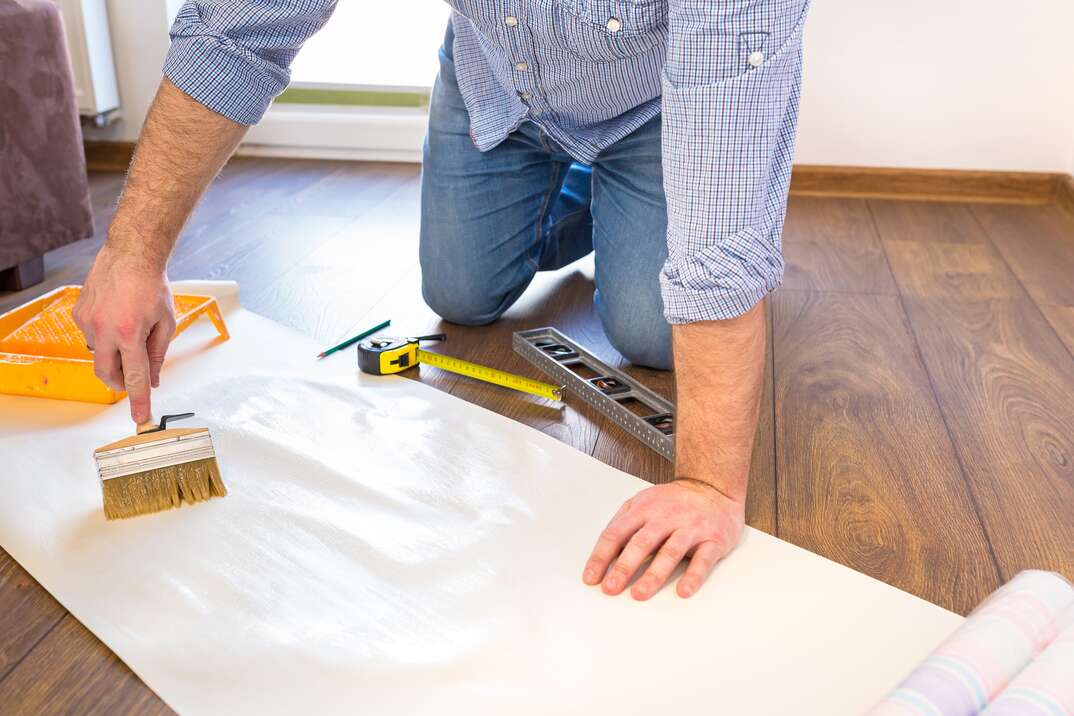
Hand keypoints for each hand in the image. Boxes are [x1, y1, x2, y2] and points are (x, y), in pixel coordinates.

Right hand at [73, 245, 175, 423]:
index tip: (139, 417)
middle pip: (106, 373)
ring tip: (130, 328)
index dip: (138, 400)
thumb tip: (153, 379)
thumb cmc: (152, 285)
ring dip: (114, 352)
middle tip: (132, 378)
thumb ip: (158, 354)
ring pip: (99, 353)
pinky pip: (91, 335)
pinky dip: (105, 335)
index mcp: (130, 334)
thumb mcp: (166, 322)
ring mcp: (87, 322)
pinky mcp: (78, 313)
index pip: (134, 377)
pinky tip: (117, 316)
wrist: (130, 254)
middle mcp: (104, 330)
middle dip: (119, 382)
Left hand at [582, 479, 744, 599]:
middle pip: (641, 543)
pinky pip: (703, 560)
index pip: (617, 533)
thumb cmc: (674, 502)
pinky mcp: (714, 539)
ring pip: (670, 552)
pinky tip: (683, 591)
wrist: (713, 488)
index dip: (601, 556)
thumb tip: (603, 554)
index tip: (591, 577)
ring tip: (639, 594)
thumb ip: (624, 523)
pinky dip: (693, 576)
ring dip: (654, 574)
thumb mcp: (644, 502)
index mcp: (645, 508)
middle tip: (610, 588)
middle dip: (624, 567)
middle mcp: (667, 516)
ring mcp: (691, 527)